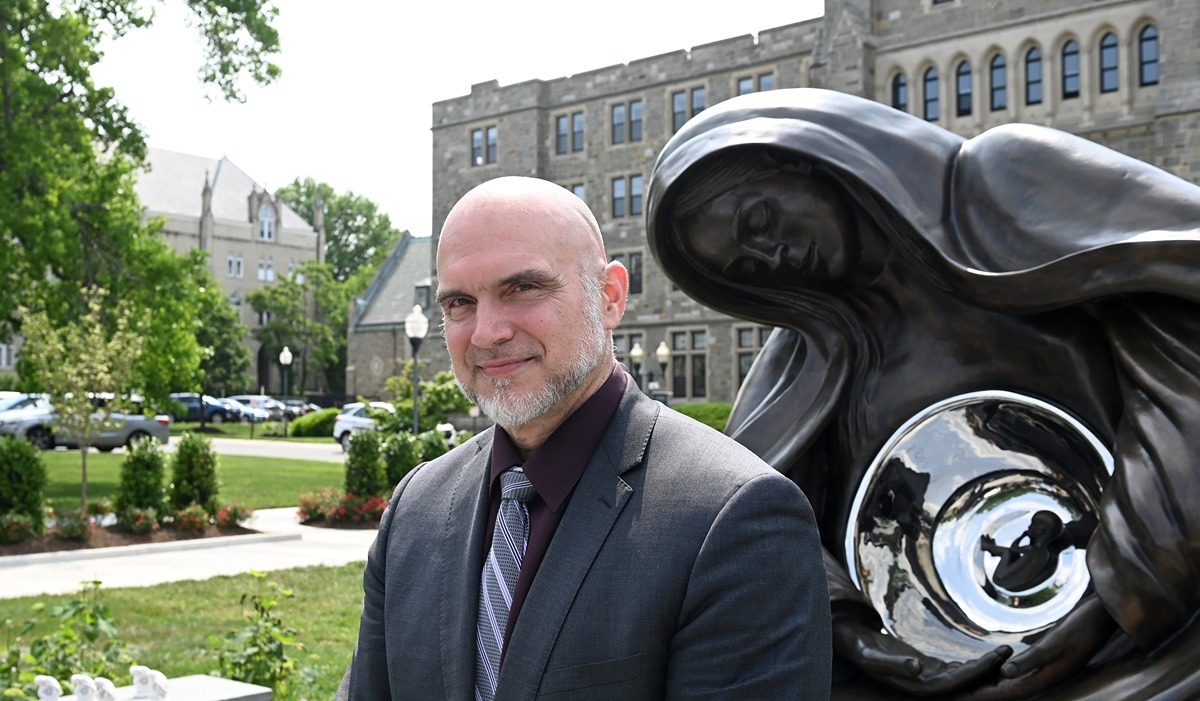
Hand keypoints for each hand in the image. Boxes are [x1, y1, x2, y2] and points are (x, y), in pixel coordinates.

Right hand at [832, 609, 1011, 695]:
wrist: (847, 640)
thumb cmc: (858, 647)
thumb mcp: (872, 656)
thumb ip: (894, 664)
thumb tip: (916, 667)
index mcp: (913, 686)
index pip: (952, 684)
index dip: (974, 672)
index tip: (995, 660)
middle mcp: (923, 686)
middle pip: (962, 682)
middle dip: (986, 669)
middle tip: (1009, 652)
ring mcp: (926, 678)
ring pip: (961, 677)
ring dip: (983, 667)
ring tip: (1006, 652)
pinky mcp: (926, 669)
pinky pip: (955, 670)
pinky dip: (972, 664)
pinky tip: (989, 657)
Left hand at [957, 594, 1114, 699]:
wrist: (1103, 616)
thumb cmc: (1083, 627)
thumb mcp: (1057, 642)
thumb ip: (1032, 659)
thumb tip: (1006, 674)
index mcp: (1043, 680)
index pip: (1004, 695)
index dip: (979, 697)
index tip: (954, 698)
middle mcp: (1041, 679)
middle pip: (1001, 691)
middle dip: (976, 691)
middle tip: (946, 690)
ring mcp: (1041, 670)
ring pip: (1005, 681)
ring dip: (983, 681)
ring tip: (956, 676)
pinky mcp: (1040, 659)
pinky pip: (1011, 669)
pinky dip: (993, 669)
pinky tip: (979, 663)